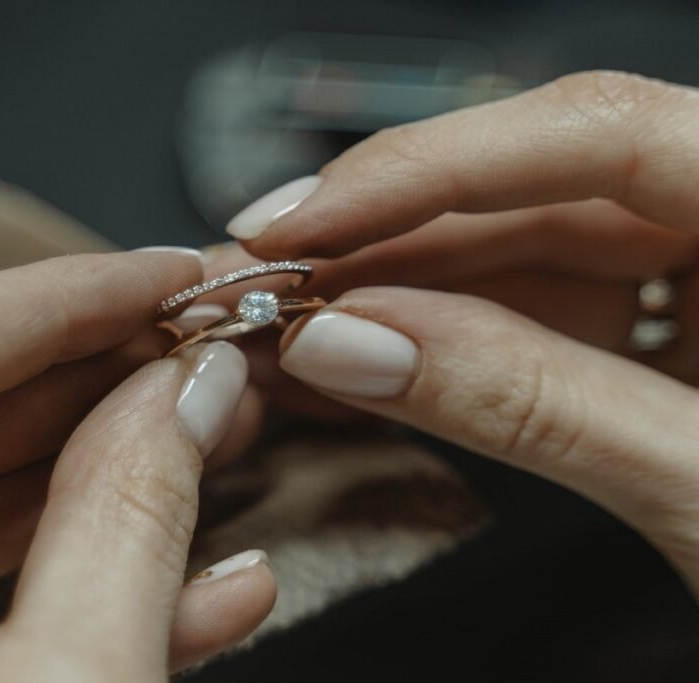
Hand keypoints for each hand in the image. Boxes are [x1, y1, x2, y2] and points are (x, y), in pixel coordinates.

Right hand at [231, 71, 698, 590]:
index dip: (431, 166)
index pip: (603, 136)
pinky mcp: (665, 340)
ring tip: (295, 323)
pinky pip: (536, 313)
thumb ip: (538, 408)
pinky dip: (440, 338)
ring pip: (521, 252)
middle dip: (385, 236)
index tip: (306, 218)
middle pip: (539, 191)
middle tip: (271, 277)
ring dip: (394, 290)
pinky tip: (362, 354)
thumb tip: (369, 345)